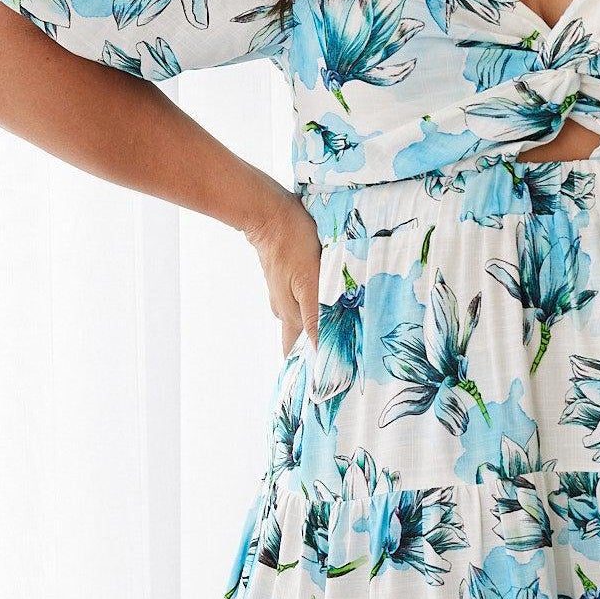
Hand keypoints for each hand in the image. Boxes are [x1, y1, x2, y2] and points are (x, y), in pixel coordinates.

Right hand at [243, 187, 322, 358]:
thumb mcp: (310, 281)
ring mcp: (283, 294)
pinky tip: (322, 309)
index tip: (324, 386)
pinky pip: (301, 303)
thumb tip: (321, 351)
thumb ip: (317, 316)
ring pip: (299, 322)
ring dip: (313, 333)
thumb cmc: (293, 244)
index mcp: (292, 315)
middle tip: (330, 369)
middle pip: (297, 341)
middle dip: (311, 355)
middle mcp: (285, 309)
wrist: (268, 212)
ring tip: (331, 343)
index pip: (298, 353)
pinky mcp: (287, 278)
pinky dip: (312, 312)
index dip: (309, 370)